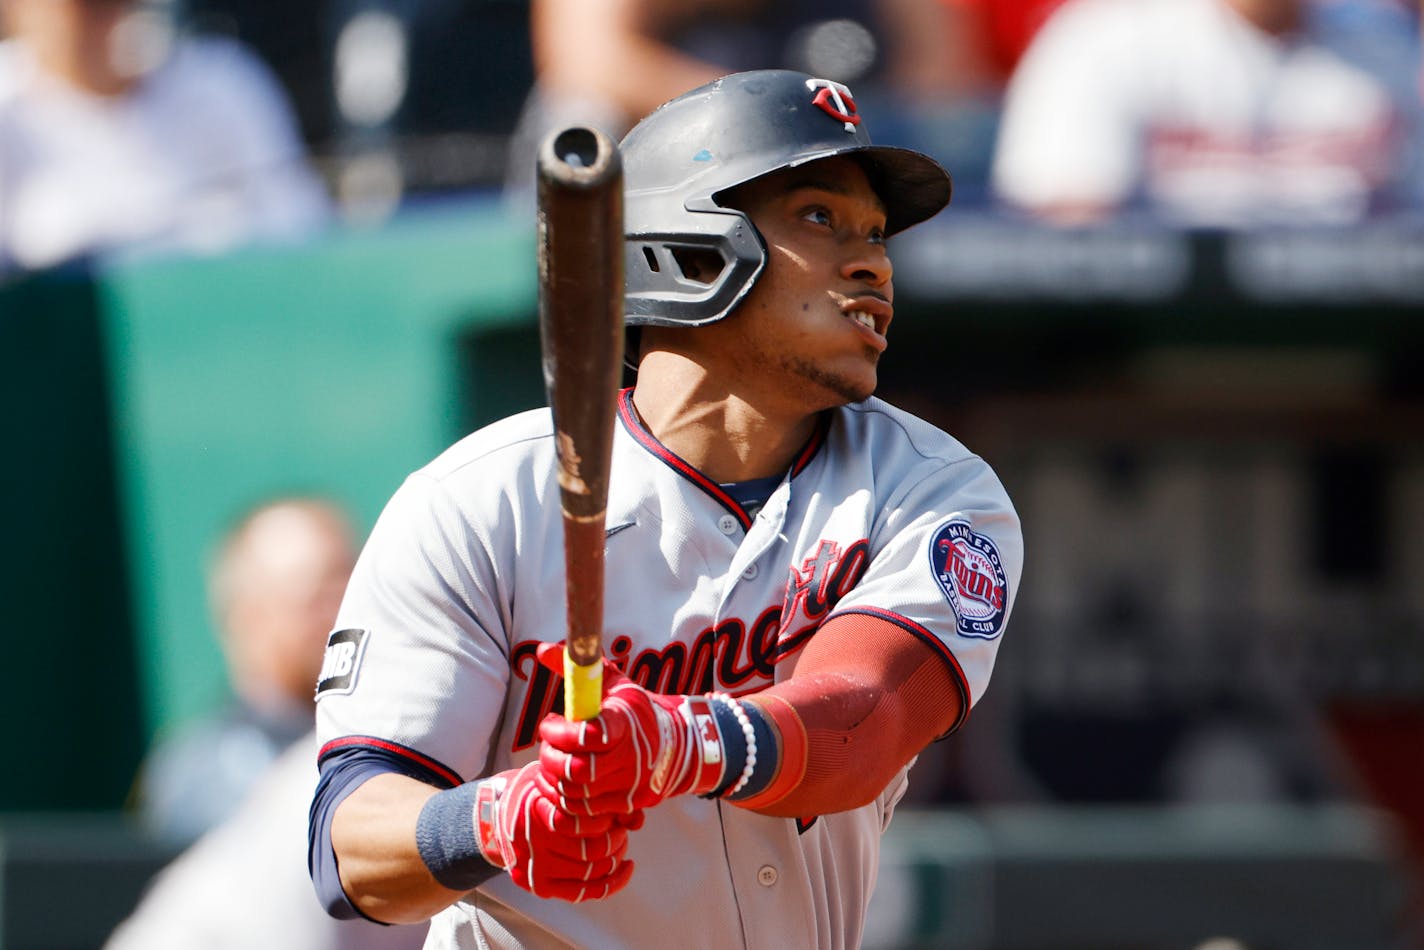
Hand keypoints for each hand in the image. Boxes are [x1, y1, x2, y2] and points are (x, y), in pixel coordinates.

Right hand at [474, 761, 638, 900]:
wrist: (495, 818)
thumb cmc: (533, 795)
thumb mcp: (557, 781)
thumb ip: (593, 795)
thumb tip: (636, 817)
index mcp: (539, 810)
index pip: (590, 822)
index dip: (611, 819)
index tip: (616, 812)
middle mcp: (536, 842)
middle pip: (594, 850)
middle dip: (617, 840)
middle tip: (620, 829)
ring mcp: (536, 868)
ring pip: (591, 872)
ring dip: (615, 859)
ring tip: (619, 845)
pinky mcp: (540, 886)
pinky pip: (583, 892)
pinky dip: (610, 884)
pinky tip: (623, 869)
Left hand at [535, 643, 729, 815]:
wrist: (677, 746)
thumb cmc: (634, 711)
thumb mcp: (613, 683)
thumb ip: (578, 667)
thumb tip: (542, 650)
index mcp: (626, 722)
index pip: (592, 734)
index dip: (563, 732)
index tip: (552, 723)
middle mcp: (632, 757)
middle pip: (577, 770)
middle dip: (551, 758)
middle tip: (548, 744)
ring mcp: (631, 786)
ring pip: (576, 794)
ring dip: (555, 779)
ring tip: (556, 761)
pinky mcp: (628, 806)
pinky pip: (585, 811)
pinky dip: (567, 798)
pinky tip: (565, 781)